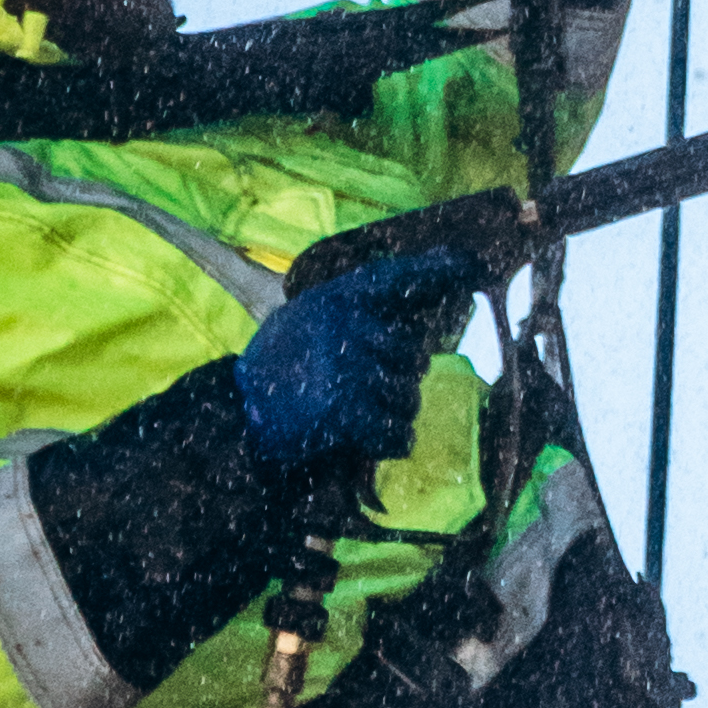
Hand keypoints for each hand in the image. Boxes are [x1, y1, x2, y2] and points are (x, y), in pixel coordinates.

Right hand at [231, 242, 479, 490]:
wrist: (237, 417)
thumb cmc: (275, 370)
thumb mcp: (303, 320)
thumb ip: (350, 313)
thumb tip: (413, 323)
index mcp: (335, 298)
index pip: (396, 278)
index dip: (437, 269)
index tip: (471, 264)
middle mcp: (347, 325)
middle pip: (414, 355)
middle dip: (401, 378)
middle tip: (366, 390)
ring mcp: (349, 367)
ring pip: (409, 397)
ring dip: (393, 413)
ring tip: (358, 416)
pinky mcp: (347, 411)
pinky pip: (398, 432)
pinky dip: (390, 443)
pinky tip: (365, 440)